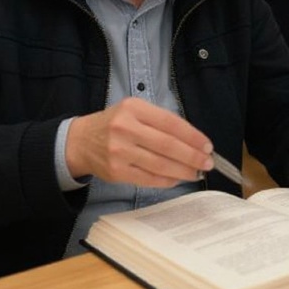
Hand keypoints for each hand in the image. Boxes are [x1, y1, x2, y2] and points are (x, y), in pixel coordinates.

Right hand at [65, 98, 213, 186]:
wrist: (81, 141)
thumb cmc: (113, 124)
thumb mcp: (133, 110)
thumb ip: (159, 121)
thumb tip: (193, 141)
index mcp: (133, 108)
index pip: (170, 123)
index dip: (192, 136)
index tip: (207, 145)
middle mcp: (125, 128)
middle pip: (167, 145)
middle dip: (192, 156)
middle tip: (208, 162)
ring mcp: (119, 151)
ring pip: (160, 164)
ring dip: (183, 170)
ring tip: (196, 172)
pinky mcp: (116, 171)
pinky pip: (149, 178)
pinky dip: (167, 180)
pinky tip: (177, 178)